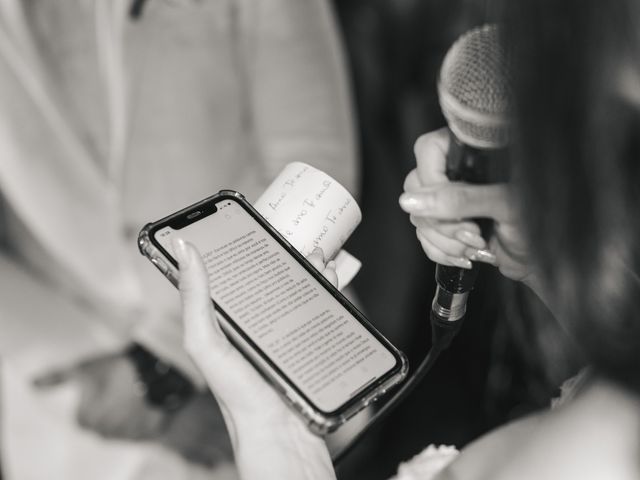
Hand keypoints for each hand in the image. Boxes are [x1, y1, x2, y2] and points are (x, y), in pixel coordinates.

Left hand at [34, 353, 168, 439]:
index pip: (83, 413)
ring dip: (126, 411)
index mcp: (86, 421)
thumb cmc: (118, 371)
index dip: (93, 395)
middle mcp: (105, 434)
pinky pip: (142, 426)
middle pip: (101, 420)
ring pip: (121, 424)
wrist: (158, 376)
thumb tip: (32, 383)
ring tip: (136, 390)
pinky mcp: (150, 432)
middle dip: (109, 405)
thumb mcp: (83, 368)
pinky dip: (143, 415)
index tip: (104, 383)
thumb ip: (57, 378)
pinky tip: (148, 399)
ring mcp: (128, 435)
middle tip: (120, 385)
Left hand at [172, 237, 335, 479]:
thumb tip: (184, 251)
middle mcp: (253, 327)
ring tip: (315, 253)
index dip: (230, 248)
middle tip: (287, 234)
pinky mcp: (307, 345)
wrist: (284, 438)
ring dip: (305, 269)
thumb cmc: (239, 397)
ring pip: (294, 290)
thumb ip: (195, 299)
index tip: (238, 223)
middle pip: (265, 279)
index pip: (225, 277)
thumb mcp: (207, 343)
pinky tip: (332, 281)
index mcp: (224, 324)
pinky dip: (325, 291)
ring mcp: (282, 335)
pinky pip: (317, 309)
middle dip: (277, 253)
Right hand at [399, 128, 534, 284]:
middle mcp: (458, 171)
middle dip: (442, 221)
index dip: (432, 182)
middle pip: (417, 188)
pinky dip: (442, 251)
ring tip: (476, 246)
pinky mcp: (447, 224)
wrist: (546, 259)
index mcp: (473, 153)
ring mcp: (450, 199)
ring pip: (419, 216)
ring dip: (445, 240)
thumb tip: (413, 201)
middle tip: (473, 233)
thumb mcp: (503, 205)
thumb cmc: (541, 222)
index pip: (428, 151)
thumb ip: (460, 199)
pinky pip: (424, 236)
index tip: (450, 209)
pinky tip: (466, 255)